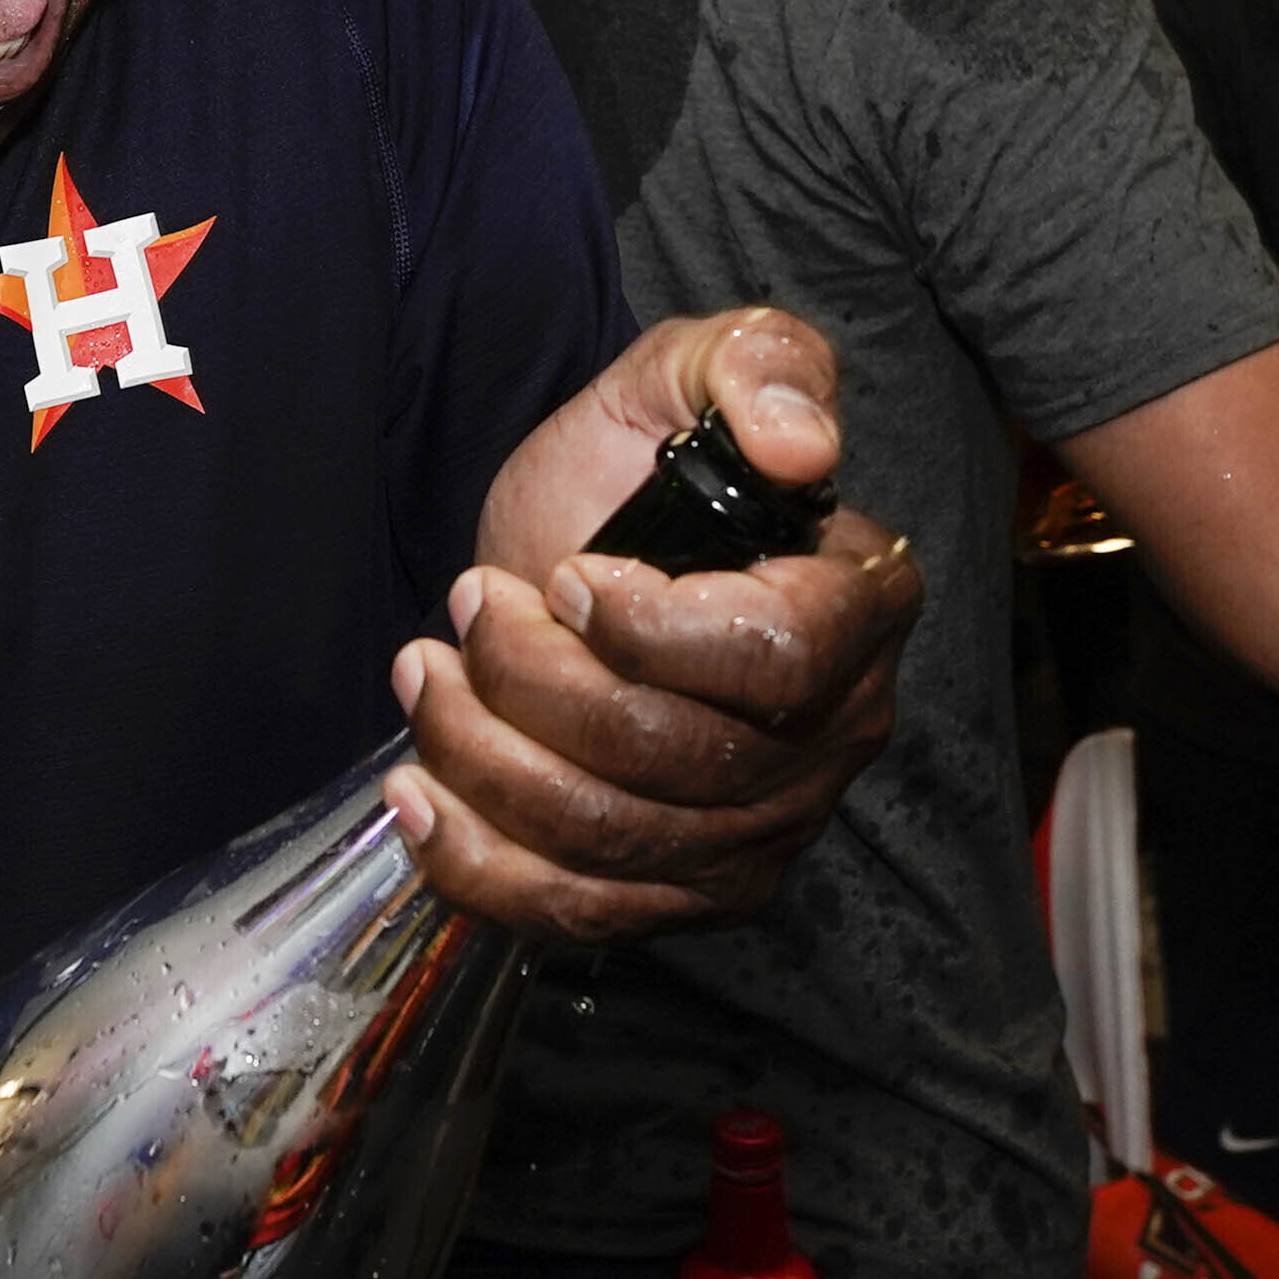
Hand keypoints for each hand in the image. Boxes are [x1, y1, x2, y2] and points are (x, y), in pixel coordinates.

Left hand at [393, 308, 920, 936]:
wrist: (576, 550)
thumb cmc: (640, 463)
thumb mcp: (689, 369)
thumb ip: (759, 367)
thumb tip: (800, 444)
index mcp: (860, 603)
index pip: (778, 659)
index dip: (653, 633)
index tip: (563, 577)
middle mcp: (836, 734)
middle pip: (678, 758)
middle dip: (536, 682)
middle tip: (470, 602)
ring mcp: (766, 827)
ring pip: (614, 839)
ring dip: (487, 757)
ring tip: (427, 671)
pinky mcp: (688, 890)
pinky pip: (581, 911)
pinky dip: (478, 864)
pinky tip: (417, 792)